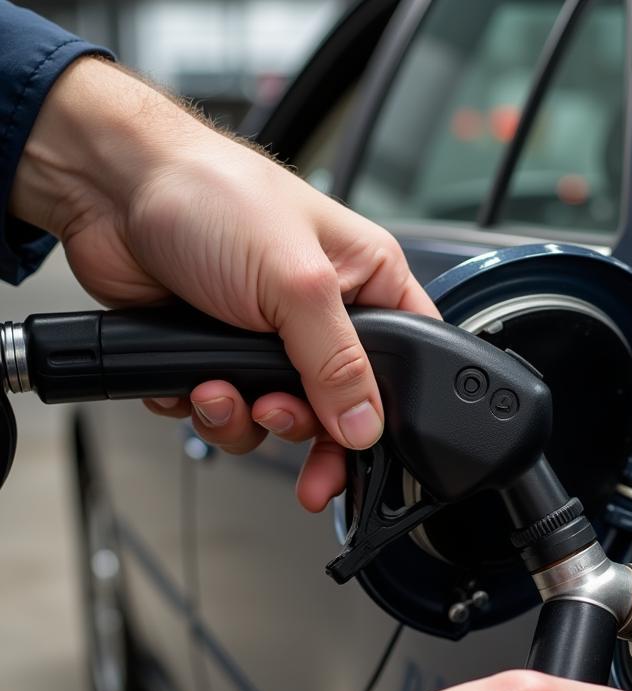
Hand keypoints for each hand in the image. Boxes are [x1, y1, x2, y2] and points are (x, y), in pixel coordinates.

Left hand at [11, 57, 437, 510]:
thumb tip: (365, 426)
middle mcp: (321, 313)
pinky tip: (188, 380)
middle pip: (337, 407)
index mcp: (365, 282)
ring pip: (276, 418)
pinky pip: (225, 412)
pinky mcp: (219, 354)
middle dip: (298, 424)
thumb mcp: (296, 283)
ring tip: (216, 390)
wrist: (110, 185)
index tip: (357, 447)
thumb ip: (337, 363)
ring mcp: (268, 337)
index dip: (385, 412)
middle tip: (274, 415)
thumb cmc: (210, 193)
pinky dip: (202, 409)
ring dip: (241, 419)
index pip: (403, 364)